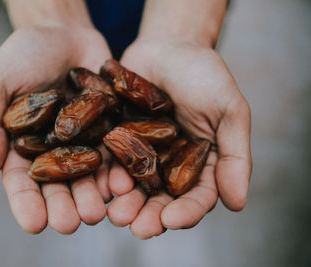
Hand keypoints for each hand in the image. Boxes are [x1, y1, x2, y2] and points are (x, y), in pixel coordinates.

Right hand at [0, 24, 112, 233]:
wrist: (63, 32)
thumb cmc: (23, 55)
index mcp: (23, 146)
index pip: (22, 182)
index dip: (27, 203)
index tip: (34, 223)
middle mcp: (54, 150)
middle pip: (59, 186)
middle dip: (64, 206)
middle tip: (69, 224)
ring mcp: (84, 141)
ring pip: (89, 176)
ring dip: (92, 196)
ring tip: (97, 213)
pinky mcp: (109, 129)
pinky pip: (115, 153)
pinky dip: (118, 170)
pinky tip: (121, 185)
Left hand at [107, 39, 251, 238]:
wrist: (168, 46)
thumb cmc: (204, 74)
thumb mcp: (229, 109)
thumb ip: (235, 154)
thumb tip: (237, 204)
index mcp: (202, 163)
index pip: (198, 196)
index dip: (187, 212)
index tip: (172, 221)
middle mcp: (172, 164)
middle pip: (162, 199)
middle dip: (150, 215)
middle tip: (137, 228)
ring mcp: (144, 154)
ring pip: (135, 186)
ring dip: (126, 202)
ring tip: (114, 213)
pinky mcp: (119, 140)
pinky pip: (112, 161)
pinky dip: (106, 175)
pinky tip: (101, 184)